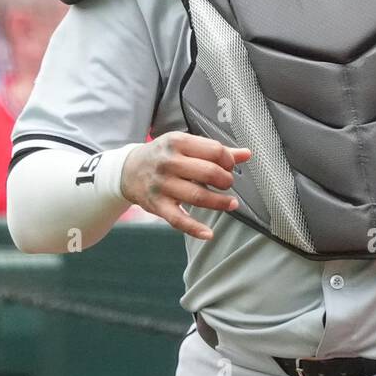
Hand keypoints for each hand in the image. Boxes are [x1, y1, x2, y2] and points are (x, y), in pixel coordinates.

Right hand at [121, 132, 251, 240]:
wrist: (128, 170)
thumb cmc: (164, 156)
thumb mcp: (185, 145)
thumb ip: (216, 150)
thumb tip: (247, 154)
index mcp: (178, 142)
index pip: (213, 150)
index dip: (228, 160)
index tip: (230, 166)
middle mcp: (169, 162)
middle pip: (208, 172)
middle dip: (225, 180)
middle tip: (227, 183)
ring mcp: (162, 185)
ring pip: (198, 196)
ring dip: (220, 202)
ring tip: (232, 204)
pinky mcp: (157, 205)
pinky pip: (178, 220)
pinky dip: (195, 229)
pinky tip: (209, 234)